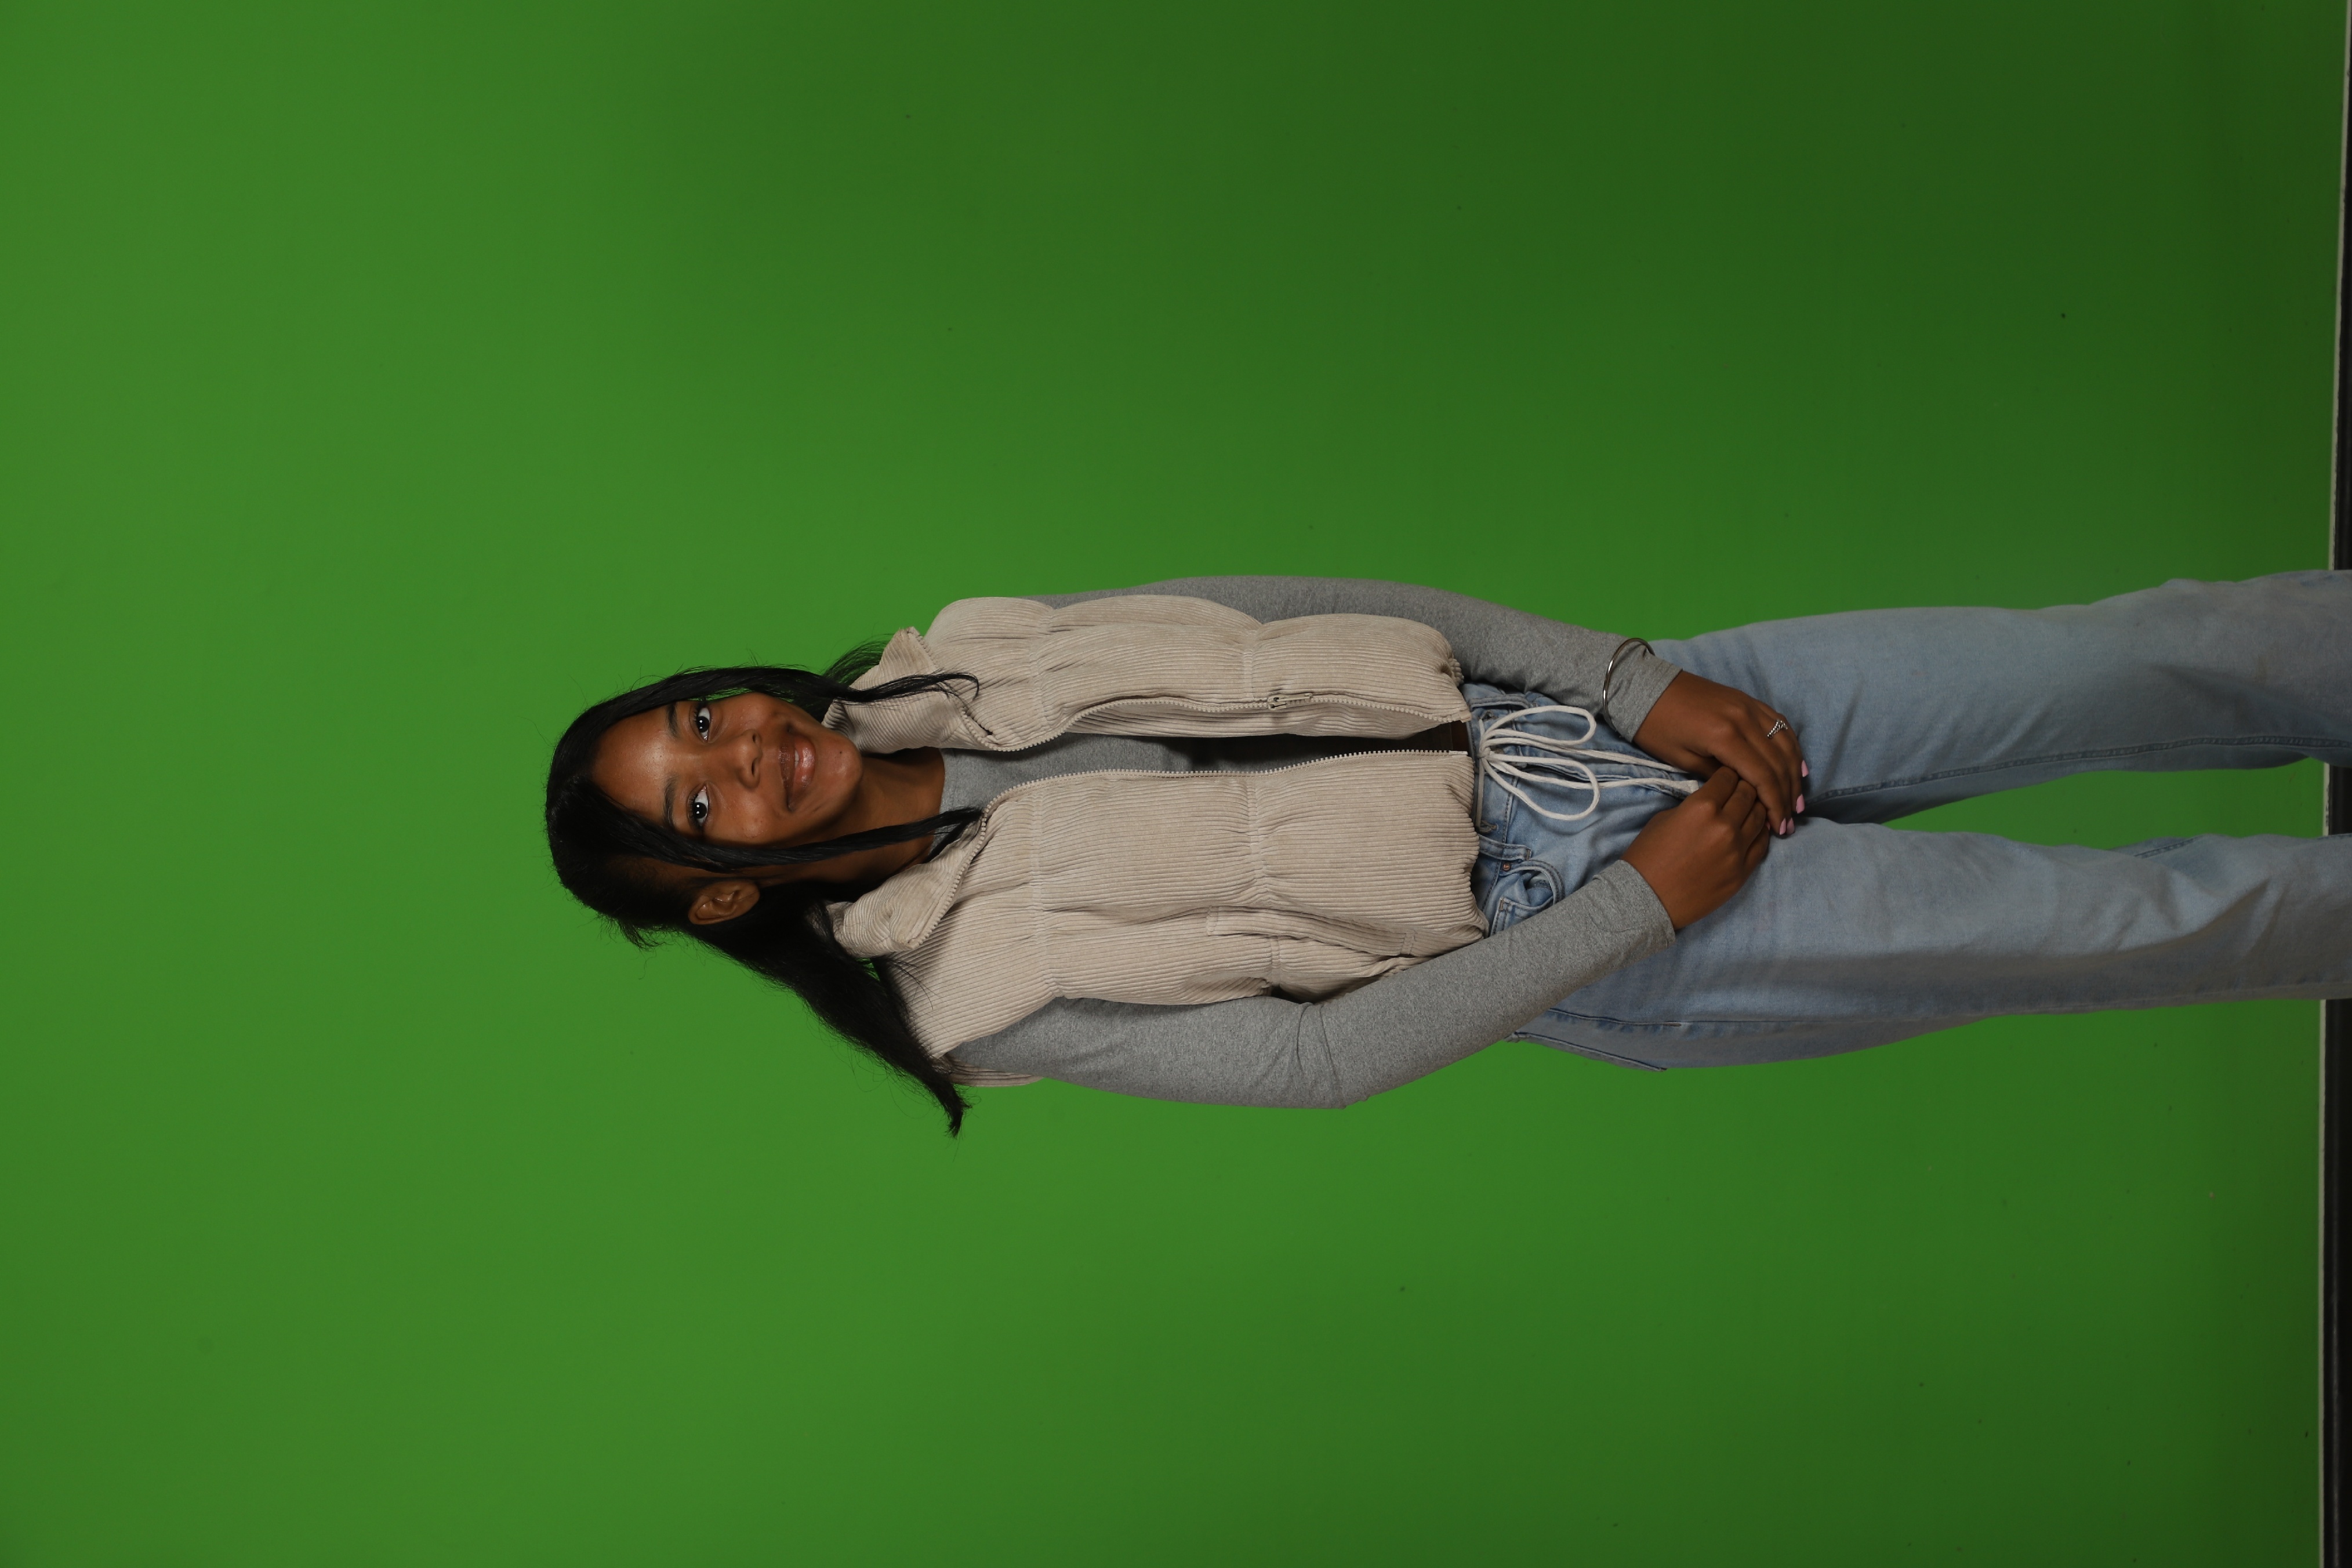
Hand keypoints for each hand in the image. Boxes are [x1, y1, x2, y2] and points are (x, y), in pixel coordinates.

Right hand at [1618, 766, 1773, 929]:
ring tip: (1750, 808)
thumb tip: (1713, 801)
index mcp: (1702, 807)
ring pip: (1760, 816)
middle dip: (1745, 787)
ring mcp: (1737, 850)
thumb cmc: (1647, 857)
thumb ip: (1694, 806)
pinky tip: (1755, 830)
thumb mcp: (1664, 818)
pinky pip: (1763, 845)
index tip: (1727, 776)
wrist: (1646, 898)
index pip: (1728, 777)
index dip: (1728, 774)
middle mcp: (1725, 825)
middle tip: (1741, 789)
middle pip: (1749, 793)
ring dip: (1756, 808)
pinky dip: (1761, 833)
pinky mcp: (1743, 872)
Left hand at [1630, 671, 1807, 834]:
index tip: (1780, 827)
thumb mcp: (1682, 759)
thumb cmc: (1656, 727)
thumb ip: (1718, 777)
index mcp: (1725, 736)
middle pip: (1778, 762)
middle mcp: (1745, 718)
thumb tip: (1745, 794)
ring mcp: (1749, 706)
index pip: (1762, 776)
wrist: (1647, 687)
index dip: (1774, 804)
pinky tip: (1796, 767)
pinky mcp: (1748, 700)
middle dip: (1787, 795)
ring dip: (1794, 774)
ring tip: (1797, 801)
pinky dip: (1791, 747)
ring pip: (1785, 743)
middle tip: (1790, 821)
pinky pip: (1780, 724)